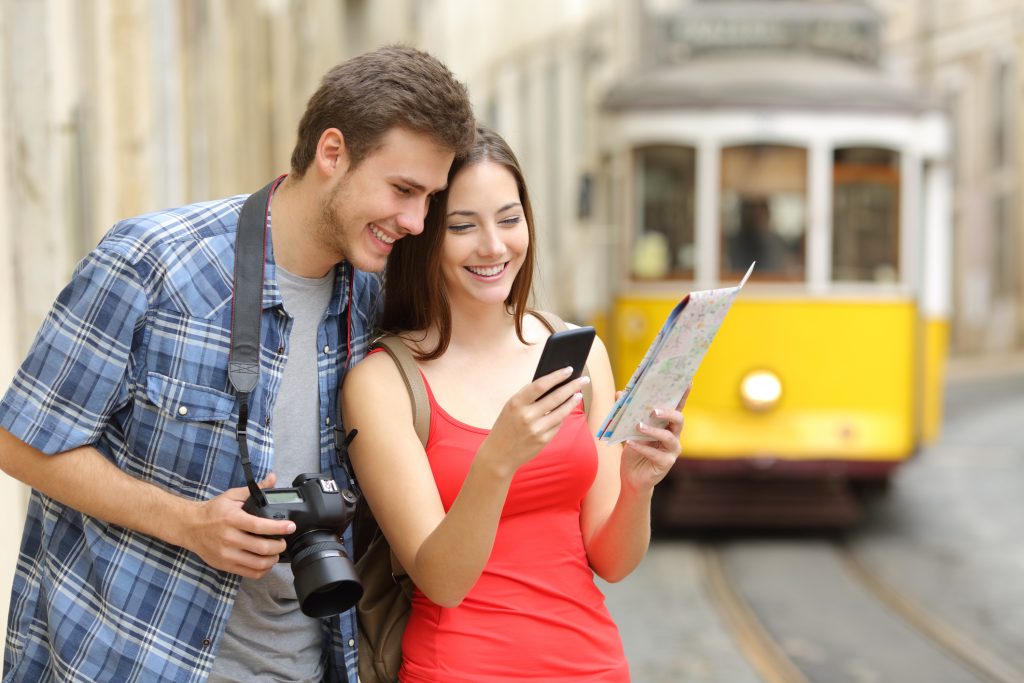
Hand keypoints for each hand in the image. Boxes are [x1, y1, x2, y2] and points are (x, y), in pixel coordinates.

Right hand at [179, 473, 295, 577]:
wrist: (189, 527)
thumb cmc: (213, 511)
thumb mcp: (232, 496)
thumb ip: (255, 490)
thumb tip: (273, 478)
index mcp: (232, 519)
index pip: (259, 526)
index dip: (278, 528)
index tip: (290, 526)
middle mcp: (229, 538)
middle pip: (261, 548)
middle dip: (279, 546)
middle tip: (283, 541)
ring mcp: (226, 554)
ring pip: (257, 563)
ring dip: (273, 559)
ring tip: (276, 552)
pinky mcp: (225, 565)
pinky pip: (249, 573)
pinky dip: (262, 570)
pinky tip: (266, 563)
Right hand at [482, 368, 590, 475]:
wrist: (499, 454)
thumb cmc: (506, 426)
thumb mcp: (511, 408)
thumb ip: (528, 397)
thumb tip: (553, 384)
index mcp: (516, 403)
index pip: (541, 385)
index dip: (557, 376)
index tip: (568, 370)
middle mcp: (527, 416)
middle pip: (556, 397)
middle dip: (572, 387)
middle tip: (584, 380)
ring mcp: (536, 429)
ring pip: (561, 412)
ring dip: (572, 401)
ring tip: (579, 394)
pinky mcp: (543, 440)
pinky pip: (558, 425)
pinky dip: (562, 417)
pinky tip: (565, 410)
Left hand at [620, 386, 688, 493]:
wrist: (631, 477)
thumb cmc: (634, 450)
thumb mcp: (628, 429)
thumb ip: (626, 413)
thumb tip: (620, 393)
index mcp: (667, 425)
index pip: (676, 407)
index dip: (682, 395)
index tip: (687, 381)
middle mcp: (673, 435)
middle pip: (679, 419)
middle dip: (668, 412)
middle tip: (654, 410)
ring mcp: (672, 450)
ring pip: (668, 437)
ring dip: (653, 431)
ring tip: (639, 426)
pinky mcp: (666, 463)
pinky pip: (655, 454)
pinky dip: (642, 447)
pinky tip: (630, 443)